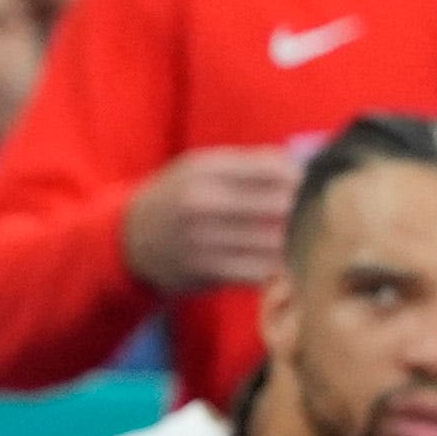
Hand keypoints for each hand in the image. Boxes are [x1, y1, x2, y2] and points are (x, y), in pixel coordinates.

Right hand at [122, 142, 302, 293]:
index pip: (276, 169)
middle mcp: (203, 201)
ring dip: (292, 242)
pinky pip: (259, 271)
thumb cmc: (176, 198)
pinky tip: (277, 262)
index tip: (306, 188)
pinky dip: (275, 268)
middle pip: (280, 205)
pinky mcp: (206, 270)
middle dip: (301, 211)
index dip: (301, 179)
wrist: (127, 240)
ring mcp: (204, 238)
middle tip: (308, 216)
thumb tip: (302, 168)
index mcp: (206, 169)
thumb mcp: (200, 167)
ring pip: (274, 241)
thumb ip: (249, 164)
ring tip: (297, 240)